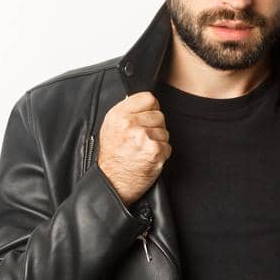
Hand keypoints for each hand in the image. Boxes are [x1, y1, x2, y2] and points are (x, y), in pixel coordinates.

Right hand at [97, 91, 170, 205]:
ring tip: (142, 150)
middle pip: (159, 115)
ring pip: (165, 131)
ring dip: (158, 141)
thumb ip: (128, 112)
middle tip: (140, 140)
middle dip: (154, 127)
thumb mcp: (111, 127)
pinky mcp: (154, 150)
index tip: (145, 118)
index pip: (149, 98)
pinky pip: (167, 146)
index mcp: (118, 114)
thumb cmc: (113, 156)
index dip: (150, 109)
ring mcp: (143, 136)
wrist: (112, 182)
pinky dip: (161, 153)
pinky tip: (148, 158)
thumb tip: (147, 101)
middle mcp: (129, 123)